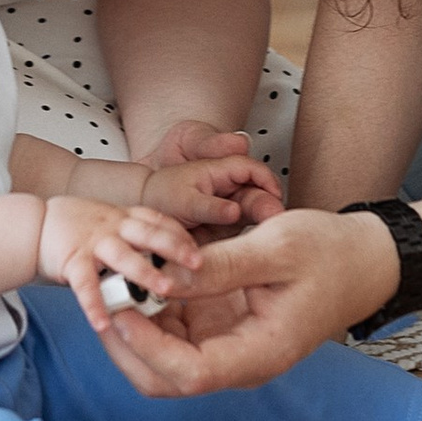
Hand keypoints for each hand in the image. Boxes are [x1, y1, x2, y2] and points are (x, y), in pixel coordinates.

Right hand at [41, 197, 202, 336]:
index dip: (180, 234)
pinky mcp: (73, 261)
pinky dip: (94, 304)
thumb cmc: (79, 228)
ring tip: (166, 289)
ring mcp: (93, 243)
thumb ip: (136, 236)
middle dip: (174, 248)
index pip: (158, 221)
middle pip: (148, 233)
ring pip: (123, 256)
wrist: (35, 225)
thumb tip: (171, 255)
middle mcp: (112, 227)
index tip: (200, 248)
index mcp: (124, 218)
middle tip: (199, 263)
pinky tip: (104, 323)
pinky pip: (85, 285)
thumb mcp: (112, 222)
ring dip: (145, 272)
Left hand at [86, 206, 399, 398]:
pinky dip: (152, 308)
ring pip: (163, 356)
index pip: (189, 374)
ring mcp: (229, 346)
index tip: (119, 308)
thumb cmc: (329, 253)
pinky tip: (140, 274)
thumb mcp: (275, 249)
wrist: (362, 259)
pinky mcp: (223, 327)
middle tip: (102, 297)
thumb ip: (219, 267)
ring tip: (114, 279)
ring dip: (133, 324)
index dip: (146, 346)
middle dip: (125, 344)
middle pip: (165, 378)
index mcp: (259, 353)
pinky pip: (176, 330)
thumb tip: (162, 278)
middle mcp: (239, 361)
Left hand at [134, 138, 282, 230]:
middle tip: (274, 221)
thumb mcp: (183, 198)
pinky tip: (250, 250)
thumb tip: (234, 211)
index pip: (253, 170)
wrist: (145, 214)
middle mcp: (230, 192)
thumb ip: (209, 204)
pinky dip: (248, 243)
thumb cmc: (162, 196)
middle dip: (269, 207)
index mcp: (221, 172)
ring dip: (263, 226)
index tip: (276, 196)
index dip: (267, 181)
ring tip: (266, 238)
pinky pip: (242, 237)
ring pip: (254, 217)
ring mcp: (230, 213)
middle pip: (258, 196)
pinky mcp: (227, 235)